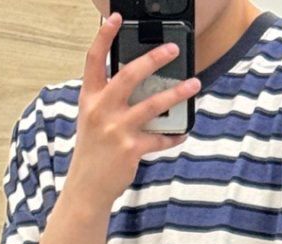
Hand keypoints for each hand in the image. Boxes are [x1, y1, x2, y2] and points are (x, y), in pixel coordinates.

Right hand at [67, 12, 200, 209]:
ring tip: (194, 84)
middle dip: (153, 58)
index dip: (103, 36)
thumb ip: (108, 99)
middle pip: (130, 75)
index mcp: (90, 98)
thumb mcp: (92, 120)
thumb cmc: (92, 152)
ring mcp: (116, 129)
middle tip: (172, 49)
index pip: (93, 59)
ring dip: (177, 93)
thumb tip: (138, 82)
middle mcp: (101, 110)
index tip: (116, 18)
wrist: (87, 187)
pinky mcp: (131, 149)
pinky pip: (159, 139)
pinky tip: (181, 132)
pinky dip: (173, 136)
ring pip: (153, 104)